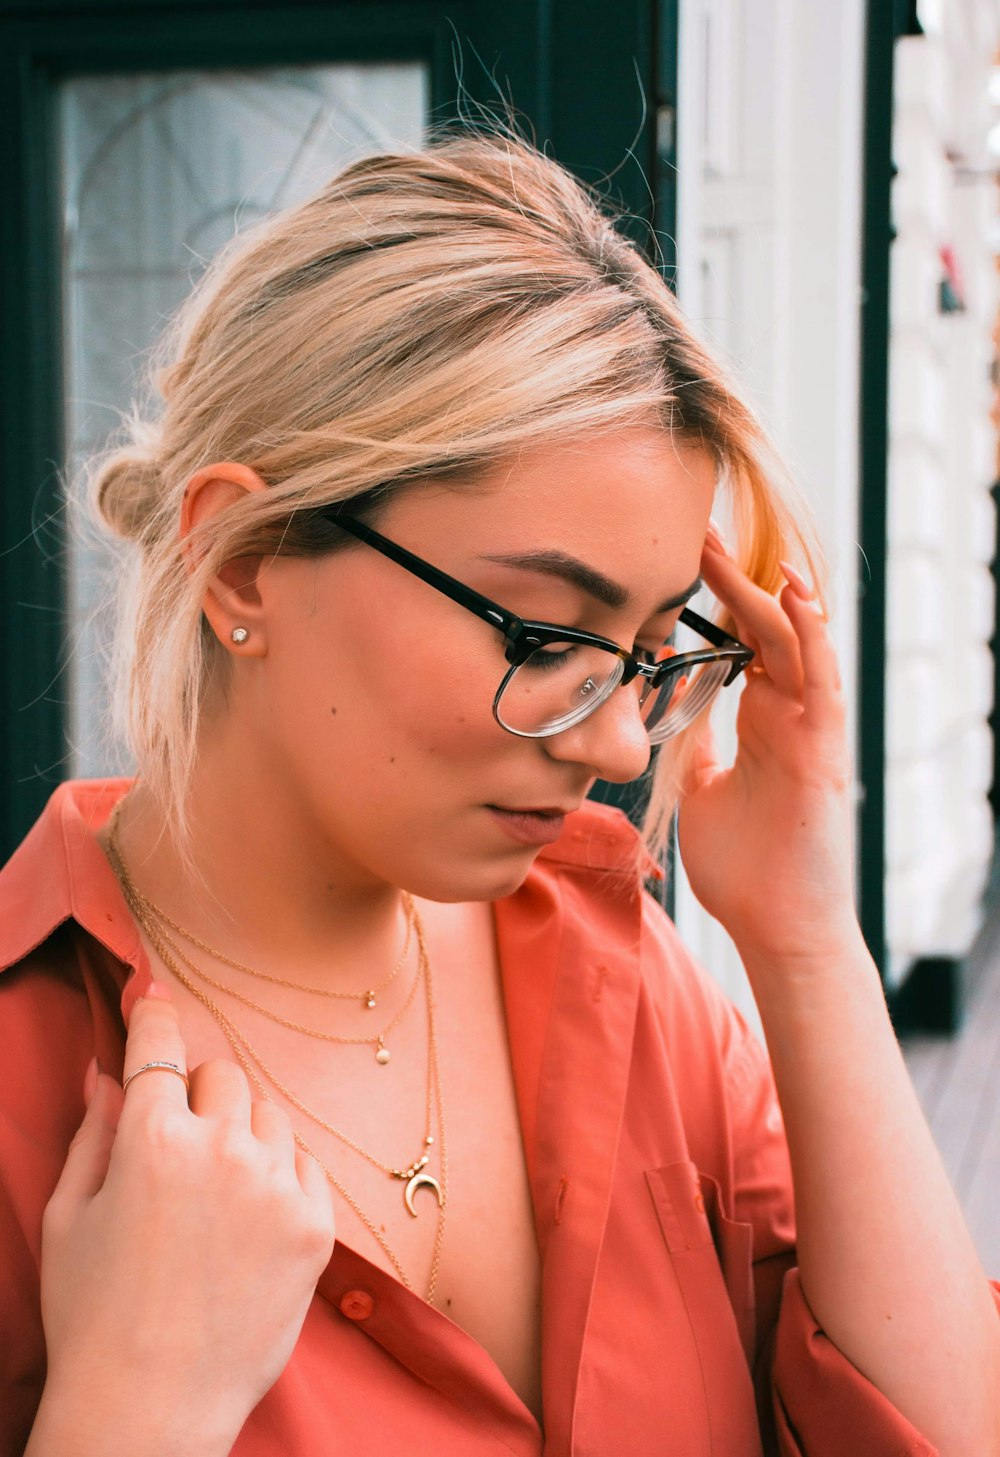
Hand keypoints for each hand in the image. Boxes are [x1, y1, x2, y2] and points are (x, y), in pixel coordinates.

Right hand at [36, 986, 334, 1450]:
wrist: (153, 1406)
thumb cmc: (93, 1314)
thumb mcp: (69, 1217)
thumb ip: (94, 1132)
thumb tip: (109, 1071)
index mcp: (151, 1139)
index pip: (160, 1043)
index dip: (155, 1015)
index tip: (155, 998)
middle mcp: (221, 1149)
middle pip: (223, 1074)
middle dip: (199, 1095)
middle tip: (180, 1146)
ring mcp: (275, 1186)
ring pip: (267, 1115)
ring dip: (241, 1134)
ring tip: (213, 1197)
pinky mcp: (315, 1224)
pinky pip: (303, 1163)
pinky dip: (278, 1175)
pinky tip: (248, 1220)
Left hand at [676, 532, 860, 968]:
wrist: (776, 927)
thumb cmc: (745, 868)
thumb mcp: (703, 792)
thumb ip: (696, 749)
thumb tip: (669, 719)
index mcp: (763, 720)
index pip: (744, 640)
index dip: (717, 598)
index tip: (679, 556)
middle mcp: (790, 714)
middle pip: (766, 627)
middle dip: (732, 578)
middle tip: (697, 530)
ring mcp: (811, 729)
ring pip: (798, 642)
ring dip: (769, 591)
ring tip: (735, 543)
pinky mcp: (825, 750)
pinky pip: (823, 682)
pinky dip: (812, 637)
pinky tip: (795, 596)